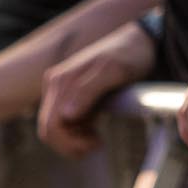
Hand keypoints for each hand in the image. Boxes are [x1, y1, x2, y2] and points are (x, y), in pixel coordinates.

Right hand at [37, 21, 159, 157]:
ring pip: (54, 129)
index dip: (70, 142)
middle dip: (70, 144)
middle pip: (48, 129)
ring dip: (73, 140)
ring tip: (98, 137)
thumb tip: (66, 115)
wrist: (139, 42)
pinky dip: (76, 133)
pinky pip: (64, 123)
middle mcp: (56, 84)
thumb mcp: (115, 71)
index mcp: (62, 80)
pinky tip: (94, 128)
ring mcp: (61, 90)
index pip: (52, 125)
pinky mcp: (70, 96)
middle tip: (97, 144)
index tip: (97, 142)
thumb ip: (89, 90)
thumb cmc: (130, 55)